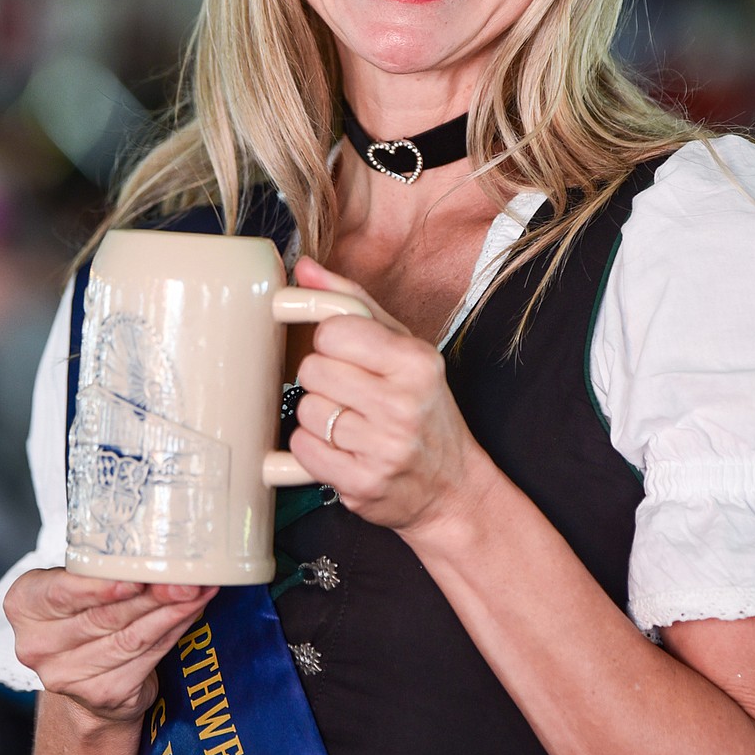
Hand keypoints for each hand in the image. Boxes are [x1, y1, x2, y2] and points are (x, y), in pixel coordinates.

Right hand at [4, 568, 215, 725]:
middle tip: (187, 580)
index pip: (61, 593)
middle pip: (104, 616)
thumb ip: (97, 568)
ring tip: (198, 592)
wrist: (84, 677)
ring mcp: (66, 675)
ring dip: (171, 613)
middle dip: (152, 595)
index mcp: (23, 605)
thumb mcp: (75, 583)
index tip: (136, 579)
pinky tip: (191, 614)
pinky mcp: (101, 694)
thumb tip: (154, 546)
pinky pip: (146, 656)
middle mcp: (36, 645)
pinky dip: (173, 632)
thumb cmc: (83, 612)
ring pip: (130, 638)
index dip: (100, 588)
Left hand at [288, 256, 490, 533]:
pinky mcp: (362, 484)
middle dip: (324, 378)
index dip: (330, 339)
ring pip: (305, 410)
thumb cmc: (421, 406)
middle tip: (351, 391)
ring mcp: (383, 449)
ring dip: (318, 415)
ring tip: (350, 421)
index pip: (333, 330)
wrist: (451, 485)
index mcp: (416, 362)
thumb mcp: (403, 346)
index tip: (345, 352)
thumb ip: (353, 302)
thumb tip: (303, 269)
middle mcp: (403, 405)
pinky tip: (341, 447)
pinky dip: (313, 447)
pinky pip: (303, 450)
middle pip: (313, 369)